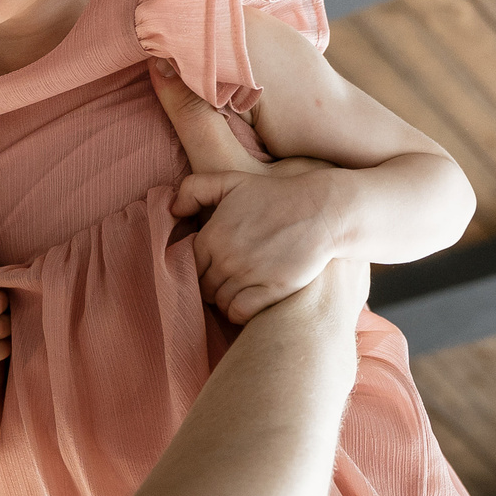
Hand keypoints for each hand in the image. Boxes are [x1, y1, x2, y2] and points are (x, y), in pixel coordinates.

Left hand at [152, 61, 342, 324]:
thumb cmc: (277, 196)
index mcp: (212, 235)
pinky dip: (239, 313)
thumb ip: (194, 189)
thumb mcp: (233, 182)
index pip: (189, 265)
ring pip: (220, 302)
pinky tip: (249, 303)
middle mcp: (226, 259)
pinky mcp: (271, 291)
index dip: (198, 268)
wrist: (323, 211)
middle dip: (211, 285)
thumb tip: (172, 210)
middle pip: (203, 287)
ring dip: (226, 300)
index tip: (212, 267)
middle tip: (226, 281)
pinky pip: (240, 313)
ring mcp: (248, 276)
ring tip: (239, 291)